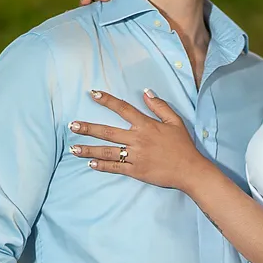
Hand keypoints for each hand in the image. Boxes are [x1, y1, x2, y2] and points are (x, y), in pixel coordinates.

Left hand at [69, 90, 206, 191]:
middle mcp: (137, 139)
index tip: (93, 94)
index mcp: (146, 125)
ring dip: (89, 149)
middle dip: (88, 128)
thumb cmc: (183, 145)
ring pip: (107, 151)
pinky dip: (102, 165)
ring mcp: (135, 156)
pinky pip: (115, 167)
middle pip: (107, 132)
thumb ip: (160, 106)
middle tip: (72, 125)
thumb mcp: (175, 122)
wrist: (190, 170)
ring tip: (73, 148)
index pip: (123, 109)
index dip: (107, 100)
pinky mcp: (136, 171)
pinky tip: (90, 163)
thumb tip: (146, 92)